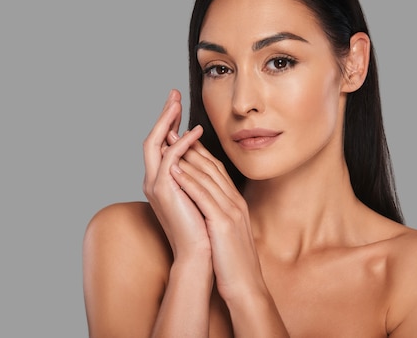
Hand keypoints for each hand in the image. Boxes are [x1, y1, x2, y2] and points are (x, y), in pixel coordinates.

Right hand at [142, 90, 210, 261]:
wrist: (200, 254)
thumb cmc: (203, 226)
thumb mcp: (199, 193)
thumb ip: (195, 174)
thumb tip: (202, 155)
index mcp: (162, 181)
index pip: (162, 144)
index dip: (169, 123)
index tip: (179, 105)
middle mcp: (153, 180)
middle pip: (153, 139)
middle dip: (163, 115)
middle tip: (174, 93)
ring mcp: (155, 185)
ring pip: (154, 143)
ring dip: (166, 121)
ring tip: (178, 102)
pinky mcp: (163, 190)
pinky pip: (169, 159)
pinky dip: (181, 143)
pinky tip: (195, 132)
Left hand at [168, 138, 266, 301]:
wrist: (247, 287)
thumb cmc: (233, 263)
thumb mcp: (228, 232)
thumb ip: (220, 214)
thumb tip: (205, 206)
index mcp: (235, 203)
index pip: (216, 170)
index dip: (198, 151)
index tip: (183, 138)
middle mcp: (235, 202)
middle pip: (211, 166)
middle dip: (191, 146)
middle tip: (173, 129)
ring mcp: (231, 211)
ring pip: (207, 176)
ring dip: (186, 156)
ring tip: (169, 141)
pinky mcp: (223, 223)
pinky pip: (204, 197)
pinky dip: (188, 181)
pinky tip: (174, 170)